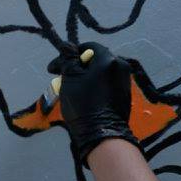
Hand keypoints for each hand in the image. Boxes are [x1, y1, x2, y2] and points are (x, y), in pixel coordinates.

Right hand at [47, 41, 138, 166]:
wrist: (101, 133)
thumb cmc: (83, 104)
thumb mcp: (70, 79)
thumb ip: (69, 60)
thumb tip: (67, 48)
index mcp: (108, 60)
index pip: (88, 47)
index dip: (69, 55)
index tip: (55, 69)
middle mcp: (121, 66)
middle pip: (96, 59)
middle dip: (77, 67)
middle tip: (62, 79)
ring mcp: (125, 80)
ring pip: (102, 71)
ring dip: (86, 76)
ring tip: (73, 89)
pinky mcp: (125, 93)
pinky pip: (107, 82)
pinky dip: (96, 85)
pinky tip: (86, 96)